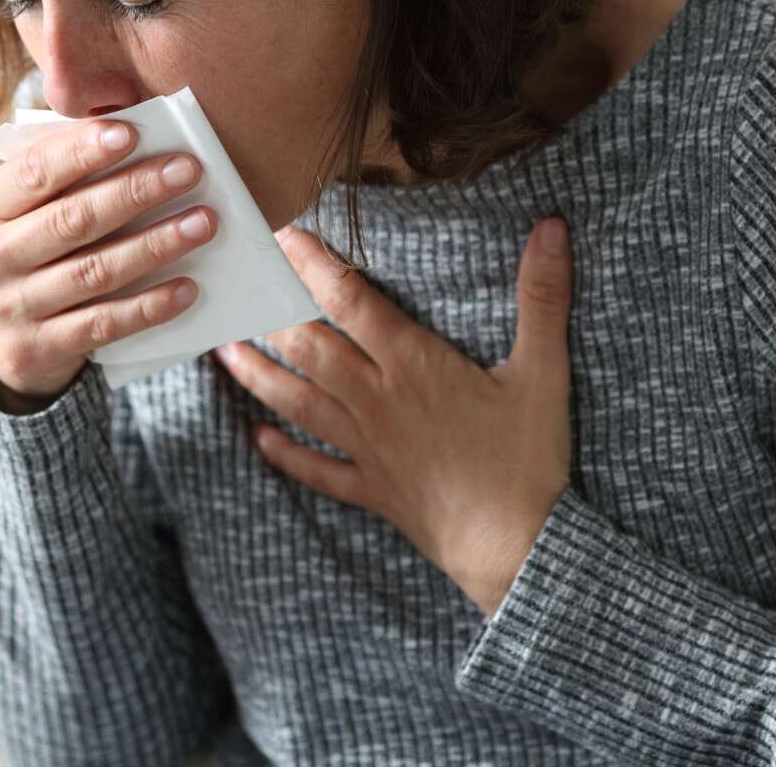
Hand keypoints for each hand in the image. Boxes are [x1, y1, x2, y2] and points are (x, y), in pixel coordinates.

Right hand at [0, 117, 219, 406]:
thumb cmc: (25, 249)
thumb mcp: (21, 210)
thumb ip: (59, 173)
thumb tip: (129, 133)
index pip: (33, 172)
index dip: (81, 151)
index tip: (131, 133)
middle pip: (71, 219)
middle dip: (135, 191)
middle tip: (188, 170)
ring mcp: (7, 309)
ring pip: (94, 271)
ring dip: (156, 244)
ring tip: (202, 223)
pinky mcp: (34, 351)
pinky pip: (103, 324)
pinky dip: (148, 305)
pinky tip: (187, 287)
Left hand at [211, 218, 573, 616]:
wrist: (516, 548)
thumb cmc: (529, 459)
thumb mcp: (543, 372)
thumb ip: (542, 296)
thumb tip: (551, 228)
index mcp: (412, 365)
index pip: (351, 301)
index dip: (314, 264)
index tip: (284, 235)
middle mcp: (377, 400)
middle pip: (309, 347)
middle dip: (272, 312)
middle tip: (240, 285)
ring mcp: (367, 446)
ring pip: (297, 402)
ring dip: (257, 375)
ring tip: (223, 351)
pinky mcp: (370, 488)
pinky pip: (316, 469)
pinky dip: (285, 453)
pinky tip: (257, 438)